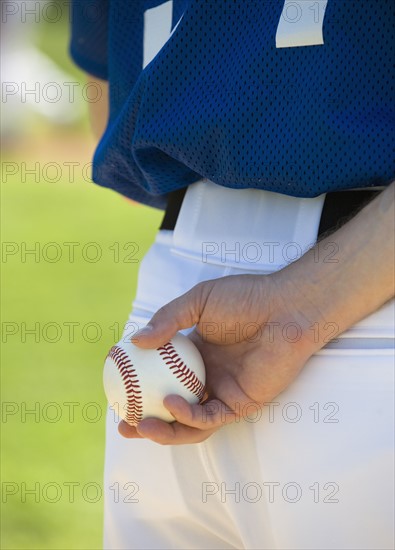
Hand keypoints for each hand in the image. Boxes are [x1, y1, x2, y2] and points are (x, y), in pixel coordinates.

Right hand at [119, 272, 323, 443]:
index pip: (161, 376)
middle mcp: (207, 376)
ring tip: (139, 427)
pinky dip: (190, 416)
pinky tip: (172, 404)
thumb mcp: (198, 301)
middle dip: (146, 421)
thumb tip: (135, 340)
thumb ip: (168, 319)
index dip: (139, 386)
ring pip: (189, 422)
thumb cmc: (246, 299)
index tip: (114, 389)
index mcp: (194, 353)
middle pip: (171, 407)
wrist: (285, 308)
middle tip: (123, 423)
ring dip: (164, 430)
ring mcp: (223, 391)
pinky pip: (210, 417)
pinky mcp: (241, 403)